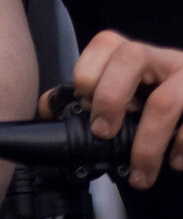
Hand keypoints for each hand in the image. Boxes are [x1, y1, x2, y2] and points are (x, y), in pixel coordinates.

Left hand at [74, 30, 182, 188]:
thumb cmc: (161, 106)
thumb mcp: (129, 98)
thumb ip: (93, 99)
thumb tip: (48, 107)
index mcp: (138, 56)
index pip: (107, 43)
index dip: (89, 71)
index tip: (83, 105)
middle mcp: (165, 60)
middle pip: (133, 57)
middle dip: (110, 96)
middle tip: (103, 133)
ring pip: (165, 101)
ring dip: (147, 144)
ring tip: (139, 175)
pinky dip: (181, 149)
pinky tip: (175, 163)